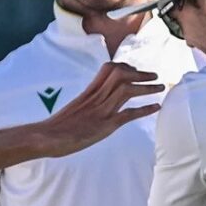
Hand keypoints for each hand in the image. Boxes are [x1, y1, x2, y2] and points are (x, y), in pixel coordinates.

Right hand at [44, 62, 164, 156]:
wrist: (44, 137)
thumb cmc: (56, 127)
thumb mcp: (74, 108)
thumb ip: (86, 103)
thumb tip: (93, 105)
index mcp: (88, 92)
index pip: (109, 69)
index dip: (126, 67)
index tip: (135, 70)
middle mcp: (96, 98)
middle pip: (121, 75)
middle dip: (140, 73)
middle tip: (154, 75)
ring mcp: (100, 111)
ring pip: (126, 90)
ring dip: (146, 87)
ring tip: (160, 87)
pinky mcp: (104, 126)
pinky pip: (127, 114)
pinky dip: (144, 109)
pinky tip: (156, 107)